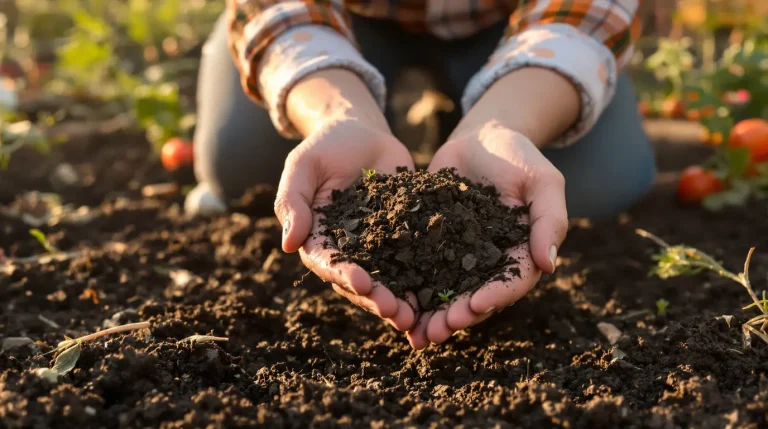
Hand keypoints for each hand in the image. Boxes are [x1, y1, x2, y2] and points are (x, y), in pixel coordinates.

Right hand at [275, 116, 418, 331]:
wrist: (361, 132)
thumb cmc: (324, 147)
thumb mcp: (302, 167)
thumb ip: (292, 202)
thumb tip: (288, 245)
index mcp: (318, 238)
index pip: (328, 263)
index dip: (343, 275)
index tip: (361, 283)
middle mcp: (347, 251)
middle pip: (358, 282)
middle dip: (376, 298)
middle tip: (396, 312)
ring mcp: (377, 247)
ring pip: (387, 280)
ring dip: (399, 300)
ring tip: (414, 316)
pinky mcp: (404, 237)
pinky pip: (414, 260)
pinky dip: (424, 279)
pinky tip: (437, 294)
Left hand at [407, 121, 568, 348]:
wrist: (483, 137)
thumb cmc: (520, 156)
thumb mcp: (543, 181)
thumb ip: (550, 219)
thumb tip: (549, 265)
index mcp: (520, 253)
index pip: (511, 282)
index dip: (494, 297)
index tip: (474, 306)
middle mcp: (489, 262)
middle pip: (475, 297)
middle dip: (457, 316)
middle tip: (437, 330)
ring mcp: (459, 255)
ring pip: (445, 291)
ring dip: (430, 314)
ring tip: (412, 331)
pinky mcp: (431, 243)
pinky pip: (418, 267)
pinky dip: (406, 287)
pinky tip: (388, 301)